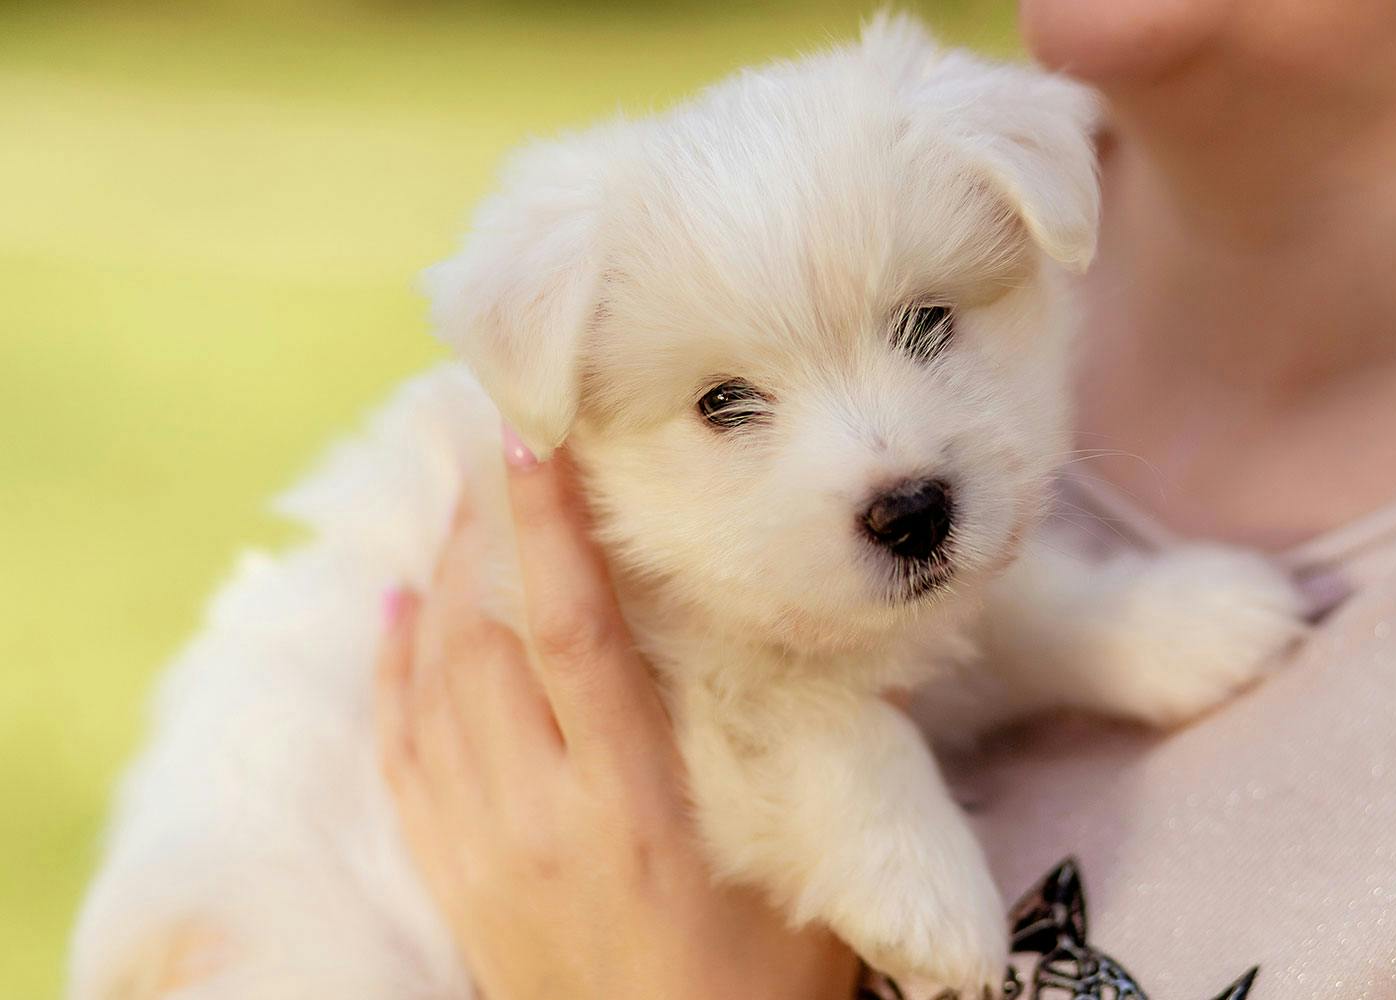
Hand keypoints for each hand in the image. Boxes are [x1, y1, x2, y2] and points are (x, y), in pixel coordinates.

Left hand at [375, 435, 858, 999]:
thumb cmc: (757, 992)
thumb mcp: (806, 875)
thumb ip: (809, 762)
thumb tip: (840, 652)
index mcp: (633, 810)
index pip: (575, 638)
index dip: (550, 533)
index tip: (532, 442)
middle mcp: (538, 819)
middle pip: (485, 643)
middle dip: (482, 534)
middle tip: (491, 449)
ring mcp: (480, 851)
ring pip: (432, 687)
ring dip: (437, 585)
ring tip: (455, 508)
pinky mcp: (452, 879)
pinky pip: (400, 754)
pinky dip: (393, 671)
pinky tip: (399, 613)